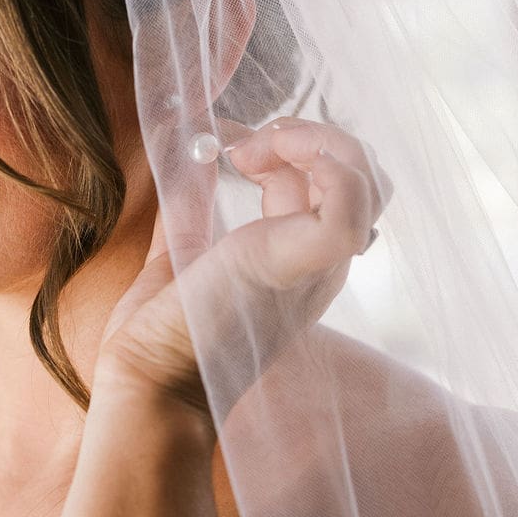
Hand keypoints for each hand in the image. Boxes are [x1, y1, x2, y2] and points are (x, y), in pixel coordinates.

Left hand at [97, 116, 391, 422]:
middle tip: (244, 146)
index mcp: (299, 258)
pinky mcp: (301, 263)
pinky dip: (327, 165)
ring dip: (316, 141)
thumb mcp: (180, 246)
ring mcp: (317, 264)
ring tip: (253, 149)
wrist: (149, 380)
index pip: (328, 183)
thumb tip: (188, 154)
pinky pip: (350, 204)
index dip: (287, 145)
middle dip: (311, 136)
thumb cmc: (162, 332)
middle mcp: (320, 263)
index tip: (228, 143)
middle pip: (362, 177)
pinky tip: (272, 156)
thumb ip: (191, 202)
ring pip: (368, 181)